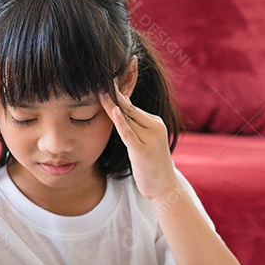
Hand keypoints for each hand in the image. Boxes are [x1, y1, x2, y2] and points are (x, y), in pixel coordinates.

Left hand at [100, 82, 177, 199]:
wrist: (165, 188)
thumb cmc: (152, 166)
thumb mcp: (144, 143)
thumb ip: (134, 128)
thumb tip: (118, 115)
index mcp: (155, 122)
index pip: (131, 104)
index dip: (118, 91)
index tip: (106, 78)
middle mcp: (155, 126)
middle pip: (129, 106)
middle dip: (114, 92)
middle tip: (98, 77)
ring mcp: (150, 138)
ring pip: (127, 117)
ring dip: (112, 103)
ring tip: (99, 89)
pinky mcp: (143, 150)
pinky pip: (129, 133)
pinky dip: (120, 122)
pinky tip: (113, 110)